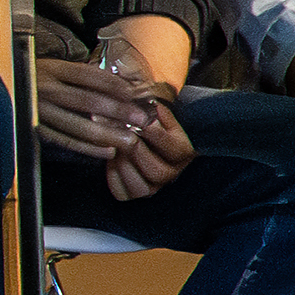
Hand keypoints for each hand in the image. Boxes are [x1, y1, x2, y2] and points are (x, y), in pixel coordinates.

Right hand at [28, 53, 167, 161]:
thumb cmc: (30, 79)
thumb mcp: (50, 67)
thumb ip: (77, 75)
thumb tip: (119, 85)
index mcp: (50, 69)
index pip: (87, 75)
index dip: (113, 84)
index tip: (133, 93)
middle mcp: (44, 89)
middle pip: (88, 101)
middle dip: (118, 111)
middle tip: (140, 119)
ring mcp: (38, 112)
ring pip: (79, 126)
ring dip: (108, 134)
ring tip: (130, 140)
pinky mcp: (34, 131)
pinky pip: (65, 142)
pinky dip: (88, 149)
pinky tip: (107, 151)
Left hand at [96, 85, 194, 203]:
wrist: (144, 133)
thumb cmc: (149, 117)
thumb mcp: (155, 109)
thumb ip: (152, 107)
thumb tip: (142, 101)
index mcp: (184, 151)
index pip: (172, 147)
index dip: (152, 133)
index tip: (135, 119)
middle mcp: (172, 172)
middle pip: (157, 170)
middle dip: (135, 151)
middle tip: (118, 135)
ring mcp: (155, 186)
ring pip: (141, 186)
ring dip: (123, 165)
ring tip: (113, 148)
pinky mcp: (136, 192)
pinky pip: (123, 193)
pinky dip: (114, 177)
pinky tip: (110, 160)